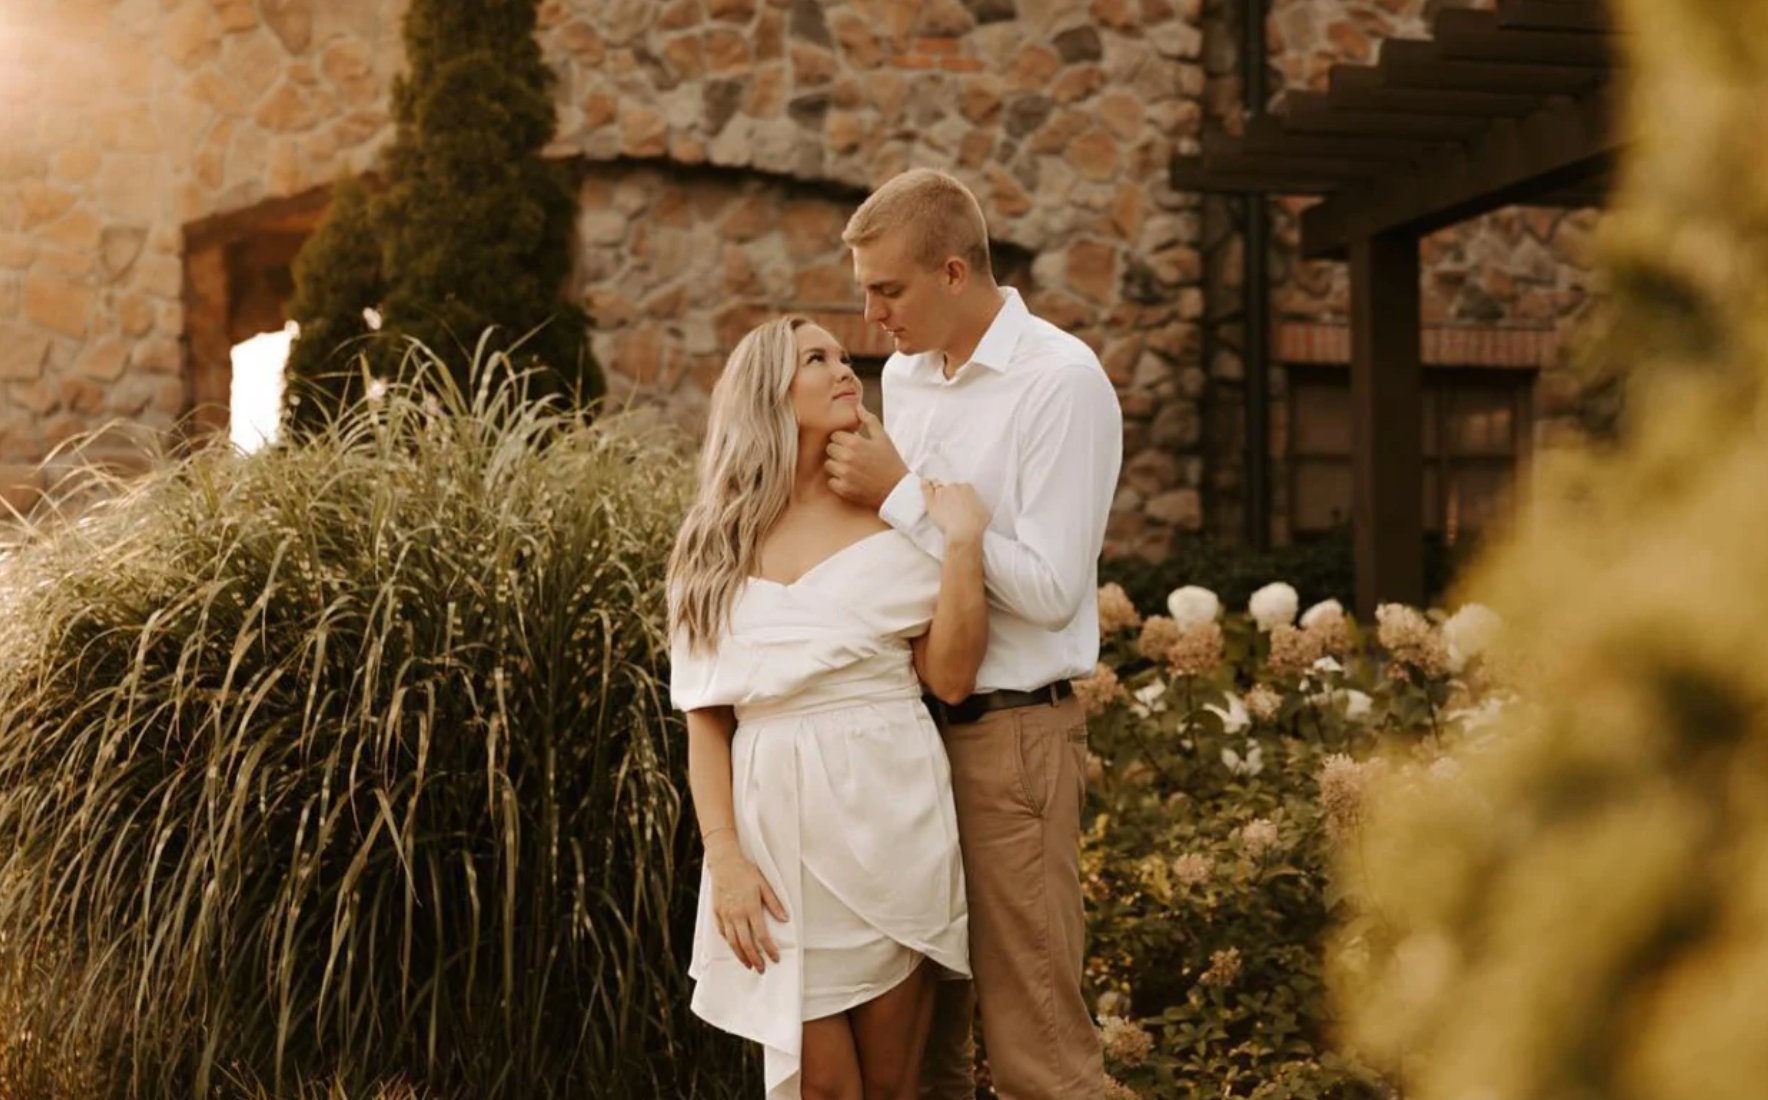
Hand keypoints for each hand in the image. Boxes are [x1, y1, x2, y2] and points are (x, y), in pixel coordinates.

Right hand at [706, 837, 786, 972]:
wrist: (724, 862)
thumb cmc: (746, 871)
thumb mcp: (764, 884)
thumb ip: (774, 903)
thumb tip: (785, 919)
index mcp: (751, 908)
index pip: (762, 935)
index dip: (769, 949)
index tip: (775, 958)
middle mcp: (737, 914)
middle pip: (746, 943)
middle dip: (755, 959)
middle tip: (761, 969)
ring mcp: (725, 914)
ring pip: (732, 941)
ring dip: (741, 955)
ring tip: (748, 964)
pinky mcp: (717, 912)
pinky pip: (722, 932)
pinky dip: (729, 943)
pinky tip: (734, 948)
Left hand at [826, 407, 908, 509]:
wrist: (897, 489)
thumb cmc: (890, 461)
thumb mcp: (883, 438)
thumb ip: (869, 420)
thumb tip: (858, 405)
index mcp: (855, 443)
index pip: (835, 435)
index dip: (843, 439)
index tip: (853, 445)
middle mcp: (847, 458)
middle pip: (829, 449)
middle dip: (839, 451)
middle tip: (852, 456)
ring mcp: (844, 474)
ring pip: (828, 465)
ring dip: (837, 466)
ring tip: (851, 468)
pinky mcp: (844, 489)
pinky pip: (831, 481)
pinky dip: (838, 481)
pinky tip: (851, 480)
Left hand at [923, 480, 990, 544]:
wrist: (964, 533)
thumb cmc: (976, 524)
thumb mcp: (985, 511)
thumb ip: (979, 504)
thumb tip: (977, 505)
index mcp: (967, 488)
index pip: (962, 488)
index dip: (960, 496)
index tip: (961, 503)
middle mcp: (954, 487)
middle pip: (950, 488)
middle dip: (951, 495)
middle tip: (952, 507)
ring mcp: (942, 493)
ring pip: (938, 488)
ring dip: (939, 494)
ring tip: (941, 504)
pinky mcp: (931, 501)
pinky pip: (926, 489)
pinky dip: (925, 485)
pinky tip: (924, 483)